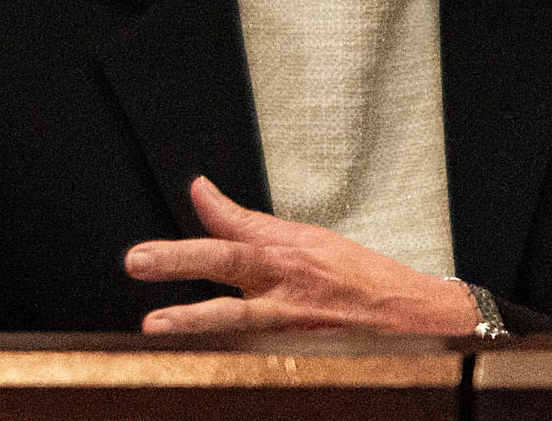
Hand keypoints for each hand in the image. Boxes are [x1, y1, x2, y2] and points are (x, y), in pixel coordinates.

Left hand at [123, 176, 479, 334]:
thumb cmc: (360, 279)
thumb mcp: (310, 240)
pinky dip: (223, 355)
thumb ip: (250, 224)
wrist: (412, 321)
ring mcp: (289, 323)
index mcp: (290, 249)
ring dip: (192, 322)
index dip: (213, 207)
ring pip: (234, 319)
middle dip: (180, 260)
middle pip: (228, 264)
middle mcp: (286, 283)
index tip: (195, 190)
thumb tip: (203, 194)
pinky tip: (191, 362)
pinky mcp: (294, 355)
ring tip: (154, 326)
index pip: (242, 224)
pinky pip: (250, 353)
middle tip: (139, 260)